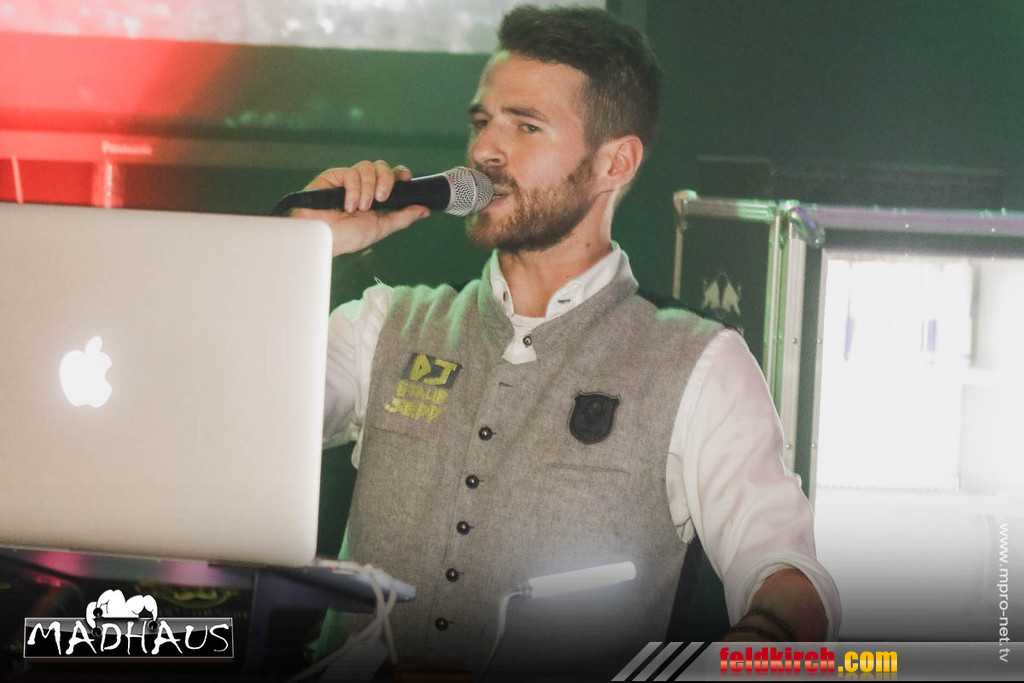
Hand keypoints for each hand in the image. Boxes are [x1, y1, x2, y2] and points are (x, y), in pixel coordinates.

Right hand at [292, 160, 429, 256]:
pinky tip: (348, 205)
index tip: (406, 179)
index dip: (399, 173)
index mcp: (375, 195)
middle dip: (386, 180)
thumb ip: (403, 217)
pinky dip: (353, 190)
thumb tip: (425, 209)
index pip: (391, 175)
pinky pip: (351, 172)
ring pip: (367, 167)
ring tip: (361, 207)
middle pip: (381, 166)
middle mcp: (363, 185)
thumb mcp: (381, 228)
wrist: (324, 239)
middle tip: (381, 199)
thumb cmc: (347, 237)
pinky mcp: (333, 176)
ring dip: (368, 188)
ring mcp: (348, 179)